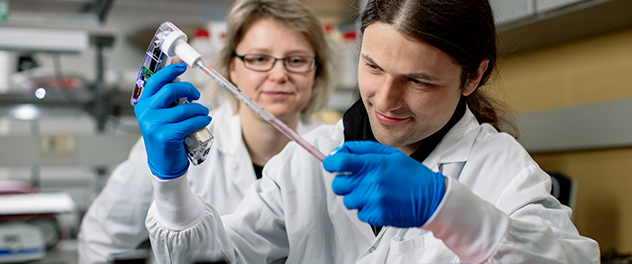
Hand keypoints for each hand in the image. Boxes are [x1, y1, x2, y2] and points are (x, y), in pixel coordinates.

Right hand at [134, 63, 210, 179]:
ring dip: (199, 109)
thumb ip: (168, 98)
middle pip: (171, 90)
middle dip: (189, 90)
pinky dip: (201, 120)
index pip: (155, 81)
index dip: (170, 71)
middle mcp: (145, 112)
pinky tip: (205, 120)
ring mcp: (154, 124)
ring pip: (184, 108)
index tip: (182, 66)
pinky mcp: (165, 135)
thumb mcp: (162, 115)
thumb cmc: (165, 136)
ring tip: (204, 113)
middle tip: (197, 95)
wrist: (163, 163)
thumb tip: (178, 71)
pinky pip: (189, 122)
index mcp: (143, 104)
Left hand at [323, 141, 445, 227]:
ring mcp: (373, 199)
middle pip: (338, 184)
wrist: (431, 198)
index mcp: (373, 163)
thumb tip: (339, 151)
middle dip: (343, 183)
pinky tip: (380, 203)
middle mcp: (371, 181)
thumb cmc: (410, 175)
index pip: (338, 162)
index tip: (333, 165)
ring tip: (373, 193)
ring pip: (348, 200)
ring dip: (356, 197)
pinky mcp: (377, 215)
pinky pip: (360, 213)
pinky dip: (367, 209)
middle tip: (357, 181)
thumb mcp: (389, 153)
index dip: (330, 163)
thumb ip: (362, 149)